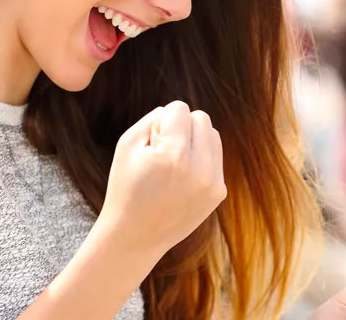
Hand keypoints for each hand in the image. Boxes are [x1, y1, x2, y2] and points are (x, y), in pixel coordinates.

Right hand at [96, 100, 225, 258]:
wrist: (135, 236)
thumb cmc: (126, 188)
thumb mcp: (127, 145)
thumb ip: (152, 119)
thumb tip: (173, 111)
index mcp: (174, 154)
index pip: (180, 109)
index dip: (162, 121)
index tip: (152, 142)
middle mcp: (199, 167)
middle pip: (202, 118)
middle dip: (182, 127)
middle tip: (163, 151)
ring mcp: (213, 182)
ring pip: (214, 135)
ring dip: (195, 141)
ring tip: (174, 162)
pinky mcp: (219, 193)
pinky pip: (215, 158)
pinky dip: (201, 161)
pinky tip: (182, 178)